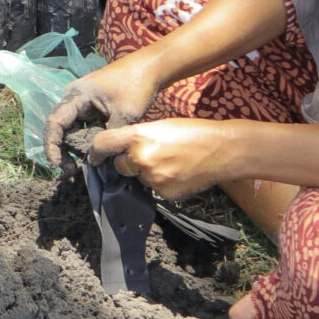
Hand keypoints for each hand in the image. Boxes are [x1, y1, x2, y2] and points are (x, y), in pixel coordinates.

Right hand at [43, 47, 164, 167]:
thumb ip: (108, 138)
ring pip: (72, 129)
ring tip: (80, 166)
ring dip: (74, 147)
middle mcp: (75, 98)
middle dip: (62, 150)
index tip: (57, 165)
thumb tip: (95, 160)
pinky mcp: (94, 107)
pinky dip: (86, 140)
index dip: (52, 146)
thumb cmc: (136, 86)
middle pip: (60, 128)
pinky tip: (93, 154)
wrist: (151, 68)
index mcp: (76, 96)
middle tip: (70, 171)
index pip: (56, 123)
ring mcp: (84, 103)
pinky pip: (84, 126)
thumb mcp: (124, 114)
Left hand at [89, 118, 243, 199]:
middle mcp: (141, 158)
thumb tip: (121, 150)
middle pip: (120, 166)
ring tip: (171, 162)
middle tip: (149, 154)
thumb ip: (137, 136)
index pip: (103, 144)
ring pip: (139, 178)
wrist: (223, 150)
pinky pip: (155, 189)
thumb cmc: (192, 132)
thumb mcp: (160, 125)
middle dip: (128, 163)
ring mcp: (153, 178)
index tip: (94, 157)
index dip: (96, 151)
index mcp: (138, 136)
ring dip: (147, 173)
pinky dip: (162, 183)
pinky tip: (179, 173)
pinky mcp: (165, 193)